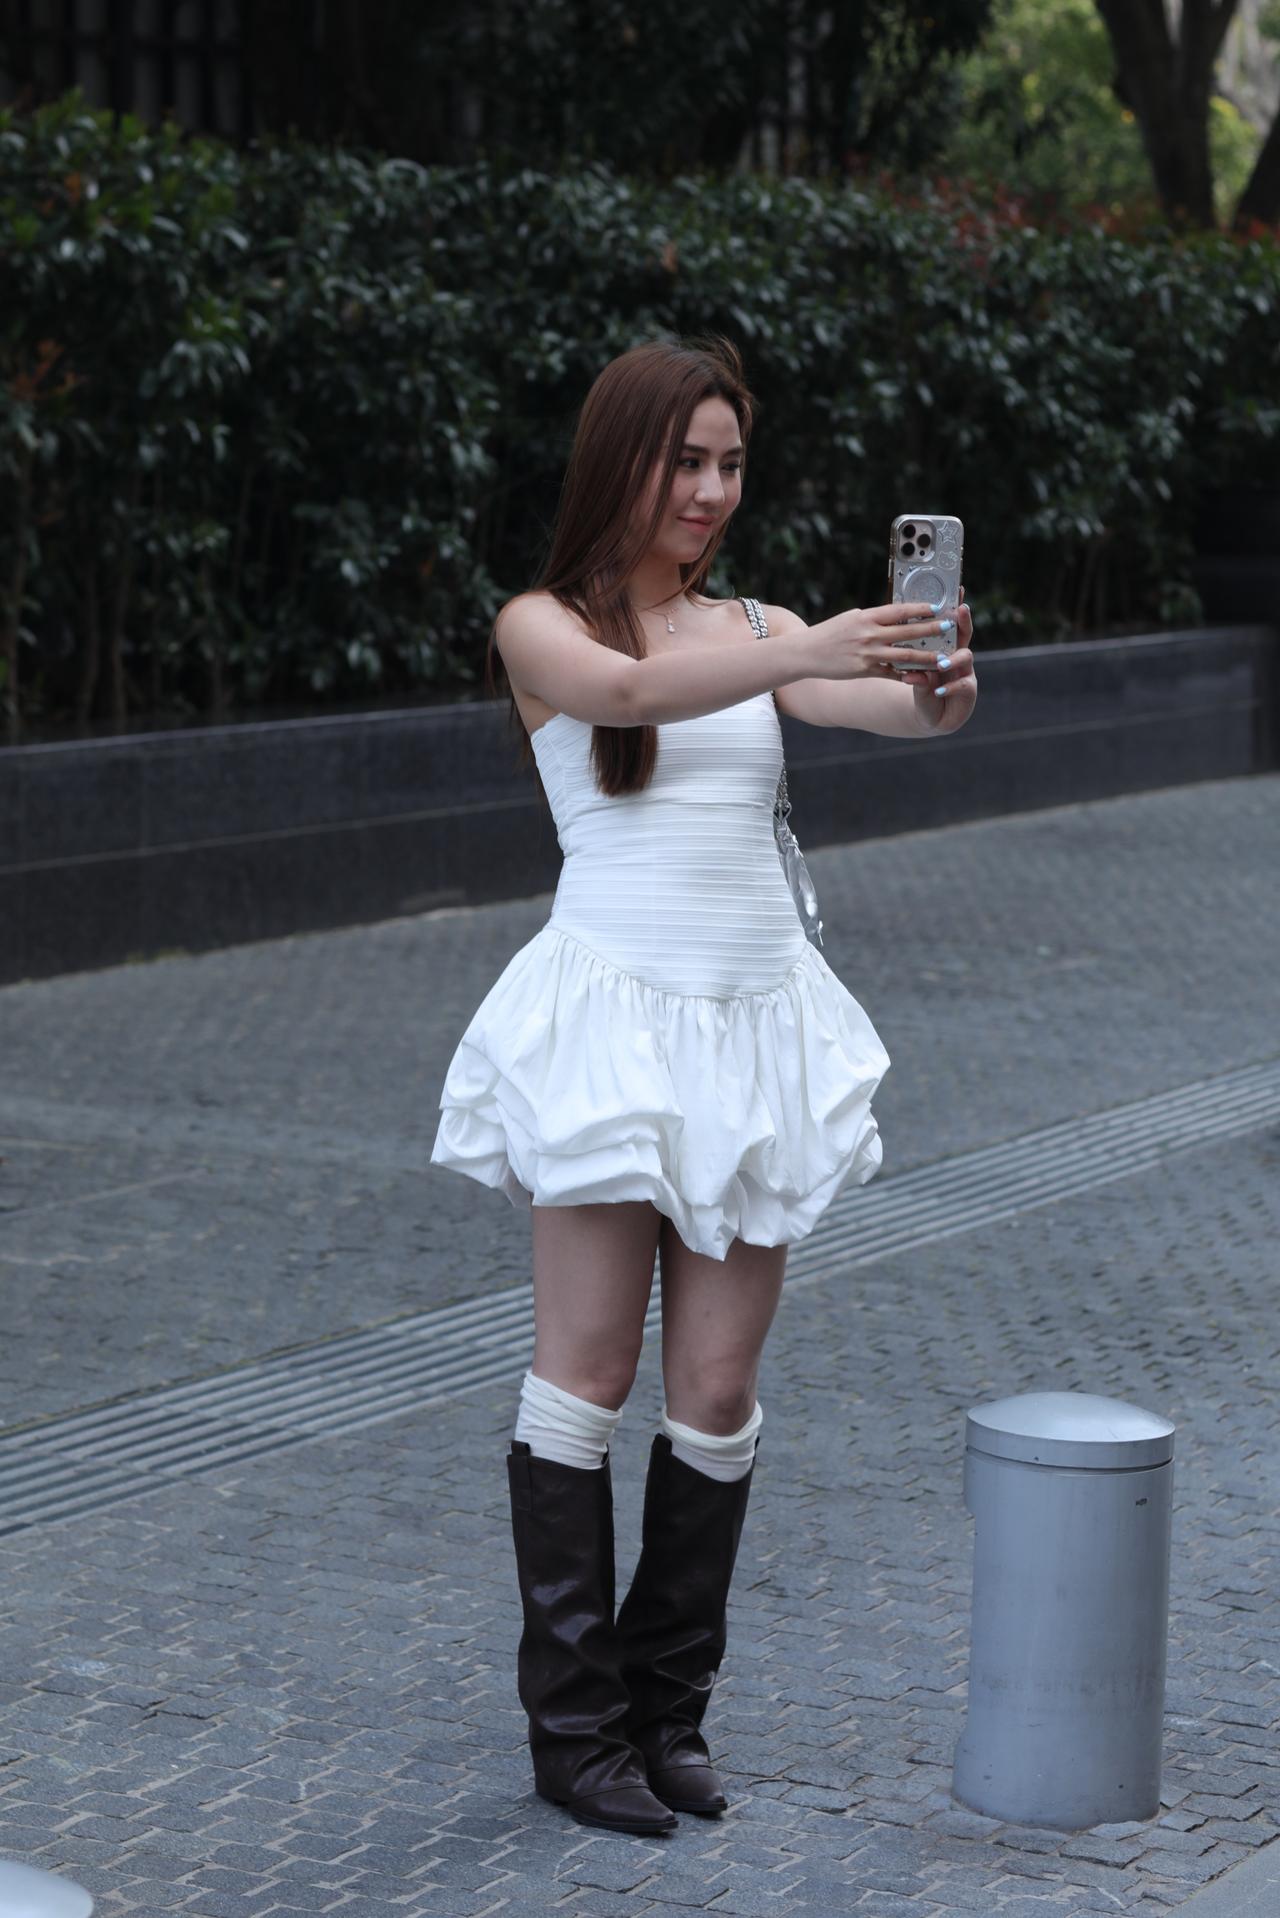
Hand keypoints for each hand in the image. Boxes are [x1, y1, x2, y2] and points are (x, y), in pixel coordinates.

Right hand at [804, 600, 958, 680]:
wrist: (805, 653)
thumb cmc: (830, 633)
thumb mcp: (852, 618)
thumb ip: (874, 618)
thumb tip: (898, 615)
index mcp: (866, 617)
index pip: (899, 610)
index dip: (920, 609)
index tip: (938, 607)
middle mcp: (869, 634)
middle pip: (907, 631)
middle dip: (932, 629)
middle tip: (950, 627)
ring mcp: (868, 654)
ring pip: (904, 655)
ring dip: (927, 657)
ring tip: (944, 658)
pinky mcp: (865, 671)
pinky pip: (891, 673)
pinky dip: (907, 674)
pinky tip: (921, 676)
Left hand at [899, 587, 975, 731]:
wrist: (931, 716)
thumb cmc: (923, 688)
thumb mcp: (913, 673)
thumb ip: (910, 662)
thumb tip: (901, 651)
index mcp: (945, 647)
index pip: (949, 624)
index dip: (954, 607)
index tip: (956, 590)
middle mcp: (958, 656)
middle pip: (965, 634)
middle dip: (964, 621)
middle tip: (960, 611)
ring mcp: (966, 672)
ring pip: (966, 657)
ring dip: (952, 658)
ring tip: (940, 663)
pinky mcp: (968, 690)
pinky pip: (962, 685)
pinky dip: (949, 687)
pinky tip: (938, 690)